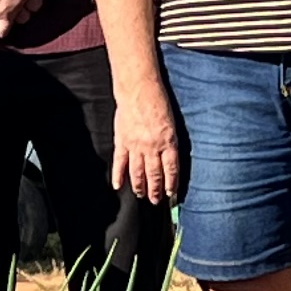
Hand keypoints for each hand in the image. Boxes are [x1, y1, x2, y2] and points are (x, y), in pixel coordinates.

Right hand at [111, 76, 183, 203]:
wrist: (138, 90)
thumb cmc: (158, 101)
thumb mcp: (171, 122)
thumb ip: (170, 141)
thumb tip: (170, 157)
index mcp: (168, 142)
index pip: (171, 169)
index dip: (171, 184)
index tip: (171, 194)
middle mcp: (152, 147)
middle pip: (154, 174)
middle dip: (155, 190)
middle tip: (155, 201)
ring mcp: (136, 146)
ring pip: (138, 172)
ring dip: (139, 186)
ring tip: (140, 195)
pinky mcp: (122, 141)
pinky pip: (120, 163)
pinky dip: (118, 176)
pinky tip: (118, 186)